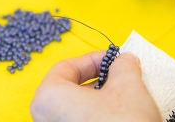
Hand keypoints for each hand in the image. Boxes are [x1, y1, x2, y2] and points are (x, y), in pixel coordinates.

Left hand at [30, 51, 160, 121]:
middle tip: (123, 77)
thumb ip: (123, 65)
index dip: (94, 59)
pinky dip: (100, 119)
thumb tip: (123, 61)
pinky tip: (122, 118)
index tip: (114, 59)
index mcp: (48, 99)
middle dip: (101, 81)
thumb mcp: (128, 85)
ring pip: (77, 111)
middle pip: (71, 91)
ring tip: (128, 99)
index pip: (66, 68)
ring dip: (103, 101)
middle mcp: (46, 121)